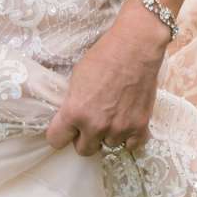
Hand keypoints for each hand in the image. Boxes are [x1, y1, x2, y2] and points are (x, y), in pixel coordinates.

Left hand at [45, 6, 169, 156]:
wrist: (136, 46)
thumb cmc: (104, 55)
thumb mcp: (76, 77)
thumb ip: (73, 103)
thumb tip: (71, 117)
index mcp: (75, 111)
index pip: (56, 140)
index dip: (61, 134)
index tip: (66, 129)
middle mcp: (96, 125)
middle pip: (84, 150)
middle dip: (84, 138)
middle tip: (91, 122)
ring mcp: (119, 128)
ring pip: (109, 146)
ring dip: (109, 134)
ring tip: (113, 115)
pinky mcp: (140, 126)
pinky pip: (132, 145)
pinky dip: (129, 137)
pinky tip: (127, 122)